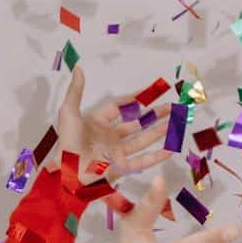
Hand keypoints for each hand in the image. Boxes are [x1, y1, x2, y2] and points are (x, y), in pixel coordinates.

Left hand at [57, 67, 173, 185]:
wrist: (66, 174)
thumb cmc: (66, 143)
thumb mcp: (68, 113)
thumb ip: (76, 91)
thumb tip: (79, 69)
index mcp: (98, 122)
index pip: (120, 107)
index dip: (134, 99)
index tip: (150, 92)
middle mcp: (110, 136)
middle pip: (136, 123)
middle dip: (154, 115)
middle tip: (171, 107)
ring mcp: (117, 153)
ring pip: (143, 140)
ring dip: (159, 131)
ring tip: (175, 122)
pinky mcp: (121, 168)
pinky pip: (142, 161)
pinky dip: (157, 156)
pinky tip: (170, 149)